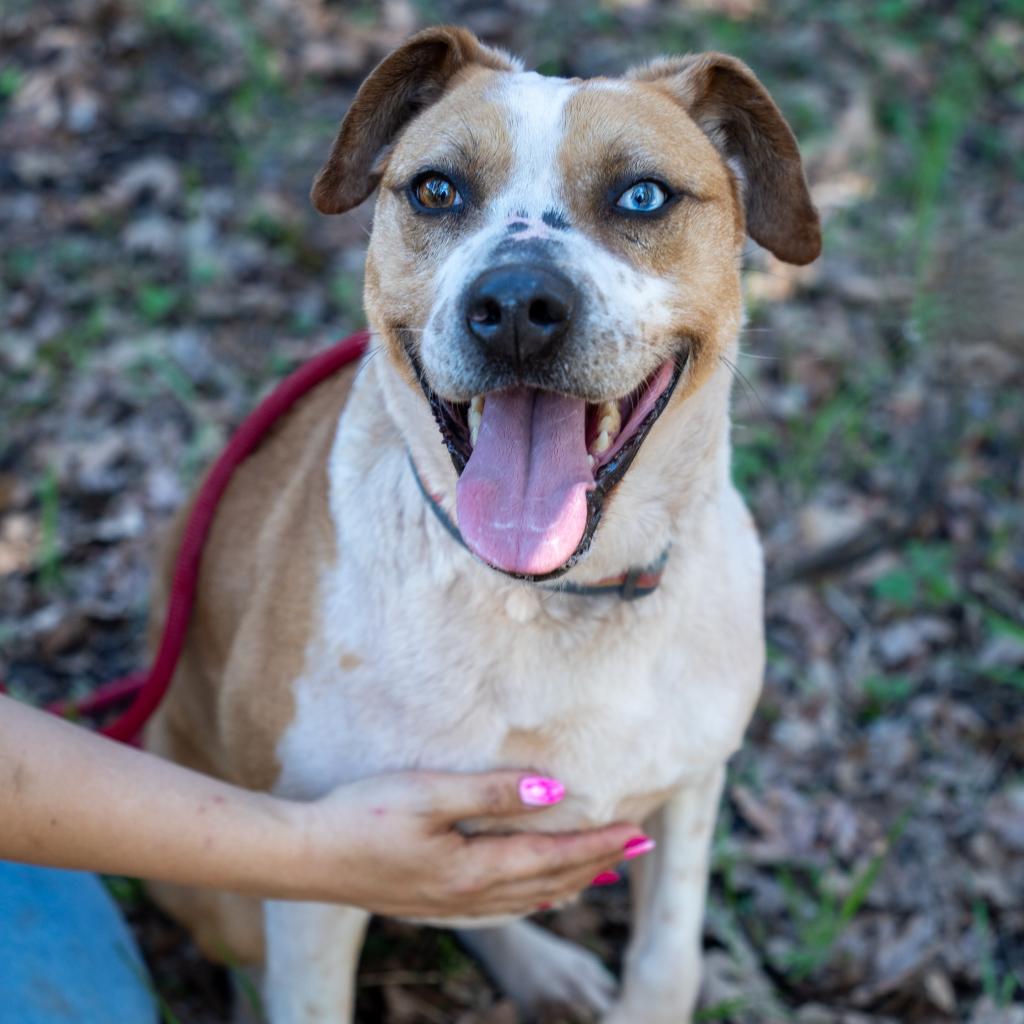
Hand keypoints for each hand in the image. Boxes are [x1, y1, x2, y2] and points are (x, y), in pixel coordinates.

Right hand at [289, 771, 644, 916]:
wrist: (305, 857)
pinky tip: (534, 892)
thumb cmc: (364, 816)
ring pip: (528, 899)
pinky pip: (501, 907)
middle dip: (597, 864)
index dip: (598, 844)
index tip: (637, 832)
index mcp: (474, 871)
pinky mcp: (431, 903)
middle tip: (638, 849)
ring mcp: (449, 906)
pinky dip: (532, 897)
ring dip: (570, 882)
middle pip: (550, 882)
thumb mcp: (430, 793)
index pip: (554, 857)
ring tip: (600, 873)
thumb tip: (553, 792)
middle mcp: (469, 898)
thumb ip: (492, 792)